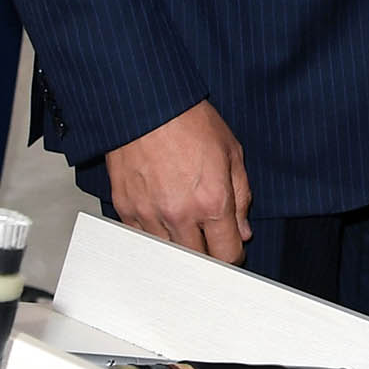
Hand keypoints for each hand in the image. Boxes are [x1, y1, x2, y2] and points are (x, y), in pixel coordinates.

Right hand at [106, 101, 251, 262]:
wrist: (147, 107)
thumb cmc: (189, 122)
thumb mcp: (232, 155)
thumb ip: (241, 197)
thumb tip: (242, 230)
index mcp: (212, 202)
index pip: (227, 254)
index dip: (234, 257)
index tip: (233, 250)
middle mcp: (180, 214)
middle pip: (197, 261)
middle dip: (208, 256)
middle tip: (212, 243)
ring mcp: (149, 214)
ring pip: (168, 254)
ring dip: (180, 248)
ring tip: (188, 232)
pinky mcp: (126, 209)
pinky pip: (142, 239)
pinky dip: (155, 238)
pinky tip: (164, 224)